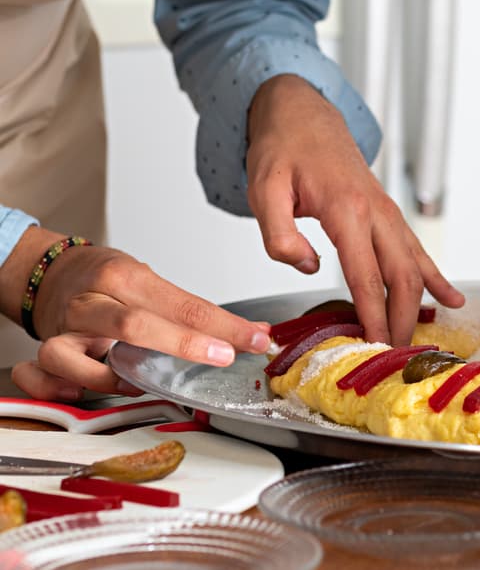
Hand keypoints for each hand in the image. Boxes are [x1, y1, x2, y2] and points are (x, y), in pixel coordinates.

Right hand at [3, 227, 271, 399]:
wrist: (52, 271)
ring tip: (143, 384)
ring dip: (114, 377)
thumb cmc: (108, 281)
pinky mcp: (48, 348)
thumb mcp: (153, 284)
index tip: (255, 339)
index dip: (224, 326)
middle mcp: (94, 301)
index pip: (184, 305)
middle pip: (138, 326)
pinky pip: (44, 372)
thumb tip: (253, 332)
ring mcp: (67, 327)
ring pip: (80, 353)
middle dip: (186, 345)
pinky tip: (88, 389)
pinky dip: (66, 385)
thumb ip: (196, 312)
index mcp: (126, 278)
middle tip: (224, 357)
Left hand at [246, 75, 463, 345]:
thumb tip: (307, 267)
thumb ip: (279, 233)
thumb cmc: (282, 149)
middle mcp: (375, 212)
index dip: (373, 314)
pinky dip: (436, 277)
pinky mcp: (388, 214)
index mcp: (346, 209)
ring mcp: (387, 212)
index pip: (365, 275)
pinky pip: (417, 250)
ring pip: (414, 265)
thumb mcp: (263, 188)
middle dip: (402, 320)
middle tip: (397, 356)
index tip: (376, 344)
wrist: (302, 113)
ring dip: (419, 305)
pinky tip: (451, 299)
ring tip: (420, 342)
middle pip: (401, 276)